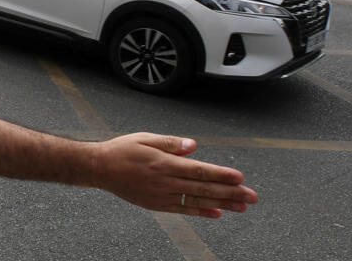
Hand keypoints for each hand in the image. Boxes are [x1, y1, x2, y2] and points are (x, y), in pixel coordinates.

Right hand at [92, 133, 257, 217]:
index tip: (239, 178)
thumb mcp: (144, 138)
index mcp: (163, 162)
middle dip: (230, 192)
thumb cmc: (121, 150)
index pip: (198, 170)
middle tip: (252, 196)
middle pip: (202, 188)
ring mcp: (160, 194)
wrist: (99, 168)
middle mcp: (164, 181)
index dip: (220, 174)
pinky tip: (217, 213)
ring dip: (222, 203)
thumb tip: (192, 146)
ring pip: (196, 200)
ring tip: (241, 207)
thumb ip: (169, 142)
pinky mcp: (156, 204)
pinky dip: (201, 212)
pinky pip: (182, 210)